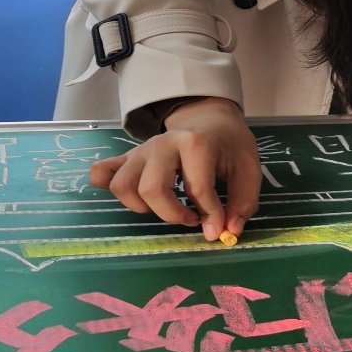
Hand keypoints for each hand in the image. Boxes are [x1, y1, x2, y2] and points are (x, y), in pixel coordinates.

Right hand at [89, 98, 259, 241]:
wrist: (209, 119)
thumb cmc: (229, 146)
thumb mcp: (248, 169)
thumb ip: (242, 203)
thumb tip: (227, 232)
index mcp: (194, 143)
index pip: (197, 188)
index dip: (210, 216)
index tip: (217, 228)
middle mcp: (161, 144)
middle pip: (151, 188)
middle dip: (171, 213)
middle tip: (190, 217)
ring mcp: (140, 151)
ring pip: (122, 185)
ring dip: (140, 206)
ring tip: (163, 206)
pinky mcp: (128, 158)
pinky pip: (103, 172)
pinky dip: (106, 186)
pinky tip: (130, 196)